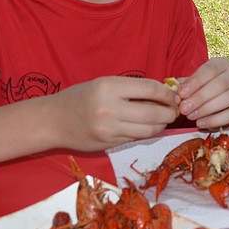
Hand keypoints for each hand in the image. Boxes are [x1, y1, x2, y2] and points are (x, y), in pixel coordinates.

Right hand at [55, 76, 179, 150]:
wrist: (54, 121)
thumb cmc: (81, 97)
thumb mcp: (104, 84)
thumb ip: (131, 88)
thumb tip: (163, 92)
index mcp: (109, 87)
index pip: (149, 89)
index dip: (167, 93)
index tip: (174, 95)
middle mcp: (109, 109)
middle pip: (153, 113)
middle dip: (170, 112)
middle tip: (175, 110)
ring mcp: (109, 129)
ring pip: (148, 130)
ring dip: (161, 125)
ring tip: (164, 119)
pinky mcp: (109, 144)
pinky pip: (136, 138)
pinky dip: (146, 133)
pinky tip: (148, 127)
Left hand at [175, 57, 228, 128]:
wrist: (218, 98)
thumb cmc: (203, 88)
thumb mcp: (195, 82)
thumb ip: (185, 86)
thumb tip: (176, 93)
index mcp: (223, 64)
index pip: (210, 69)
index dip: (195, 82)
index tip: (181, 94)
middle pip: (220, 84)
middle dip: (200, 98)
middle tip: (184, 109)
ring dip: (207, 109)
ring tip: (191, 116)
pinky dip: (216, 120)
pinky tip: (201, 123)